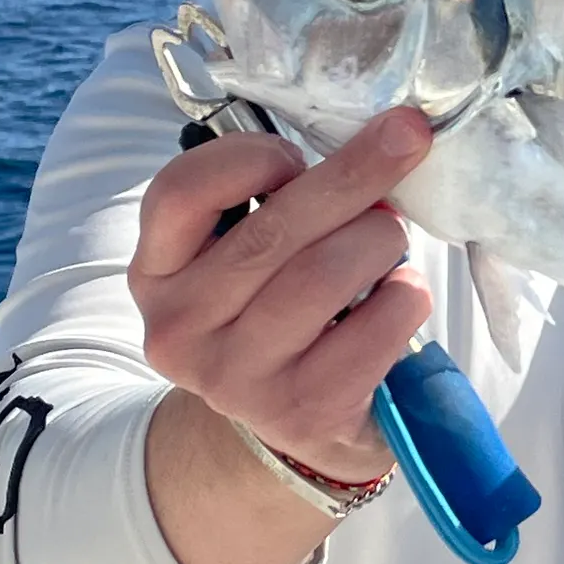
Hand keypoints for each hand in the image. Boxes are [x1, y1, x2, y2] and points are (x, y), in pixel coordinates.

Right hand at [129, 107, 433, 481]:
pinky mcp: (302, 409)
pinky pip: (374, 328)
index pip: (180, 193)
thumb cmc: (280, 313)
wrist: (294, 427)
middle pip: (275, 230)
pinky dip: (405, 296)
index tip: (298, 154)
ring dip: (381, 238)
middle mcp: (181, 327)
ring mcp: (237, 376)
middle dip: (355, 174)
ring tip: (391, 238)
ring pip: (325, 274)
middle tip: (407, 140)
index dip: (249, 157)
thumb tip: (373, 136)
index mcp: (156, 272)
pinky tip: (402, 292)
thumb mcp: (247, 258)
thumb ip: (276, 202)